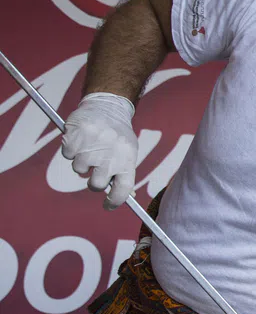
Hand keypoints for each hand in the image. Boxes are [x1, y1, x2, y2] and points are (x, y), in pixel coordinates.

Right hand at [61, 92, 137, 208]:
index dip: (115, 202)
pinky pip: (67, 156)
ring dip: (83, 162)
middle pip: (96, 185)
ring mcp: (90, 150)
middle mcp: (109, 157)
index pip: (122, 191)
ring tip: (92, 146)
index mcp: (126, 161)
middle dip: (94, 181)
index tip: (108, 206)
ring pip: (79, 170)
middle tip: (96, 170)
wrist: (106, 107)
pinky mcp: (73, 141)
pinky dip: (72, 150)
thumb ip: (126, 172)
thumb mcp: (128, 152)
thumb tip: (129, 197)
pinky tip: (82, 139)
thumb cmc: (118, 135)